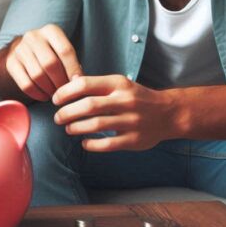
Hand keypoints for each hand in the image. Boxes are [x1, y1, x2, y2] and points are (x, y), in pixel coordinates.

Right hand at [3, 24, 82, 101]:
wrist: (23, 49)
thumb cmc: (50, 52)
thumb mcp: (62, 49)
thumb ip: (72, 62)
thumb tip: (77, 80)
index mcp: (51, 30)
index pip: (65, 51)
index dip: (73, 69)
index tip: (78, 83)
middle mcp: (33, 37)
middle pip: (50, 64)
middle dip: (60, 82)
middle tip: (66, 91)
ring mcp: (19, 49)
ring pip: (37, 75)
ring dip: (49, 89)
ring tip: (56, 94)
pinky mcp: (10, 63)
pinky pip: (26, 84)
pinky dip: (37, 94)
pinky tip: (44, 96)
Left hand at [52, 75, 181, 151]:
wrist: (169, 113)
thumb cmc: (138, 98)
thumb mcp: (120, 84)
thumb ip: (96, 84)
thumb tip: (69, 81)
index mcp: (119, 84)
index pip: (85, 84)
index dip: (66, 92)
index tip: (56, 99)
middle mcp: (125, 101)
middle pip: (88, 106)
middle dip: (67, 113)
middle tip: (57, 118)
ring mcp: (131, 121)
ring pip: (96, 125)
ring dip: (76, 128)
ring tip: (68, 129)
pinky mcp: (134, 140)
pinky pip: (107, 144)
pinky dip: (91, 144)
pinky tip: (84, 142)